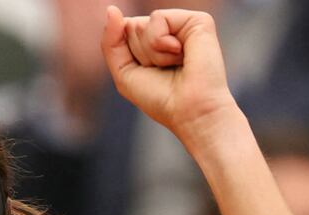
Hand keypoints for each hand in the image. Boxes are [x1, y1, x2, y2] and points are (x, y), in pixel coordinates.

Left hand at [100, 6, 239, 146]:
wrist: (188, 110)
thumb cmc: (159, 97)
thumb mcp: (123, 71)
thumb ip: (111, 41)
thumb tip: (112, 9)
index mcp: (153, 41)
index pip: (122, 31)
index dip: (127, 55)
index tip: (148, 72)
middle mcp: (169, 31)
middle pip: (130, 26)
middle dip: (139, 53)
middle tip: (163, 69)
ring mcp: (183, 24)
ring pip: (140, 23)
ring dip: (150, 51)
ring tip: (173, 63)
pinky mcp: (197, 20)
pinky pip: (158, 18)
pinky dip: (160, 41)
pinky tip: (180, 53)